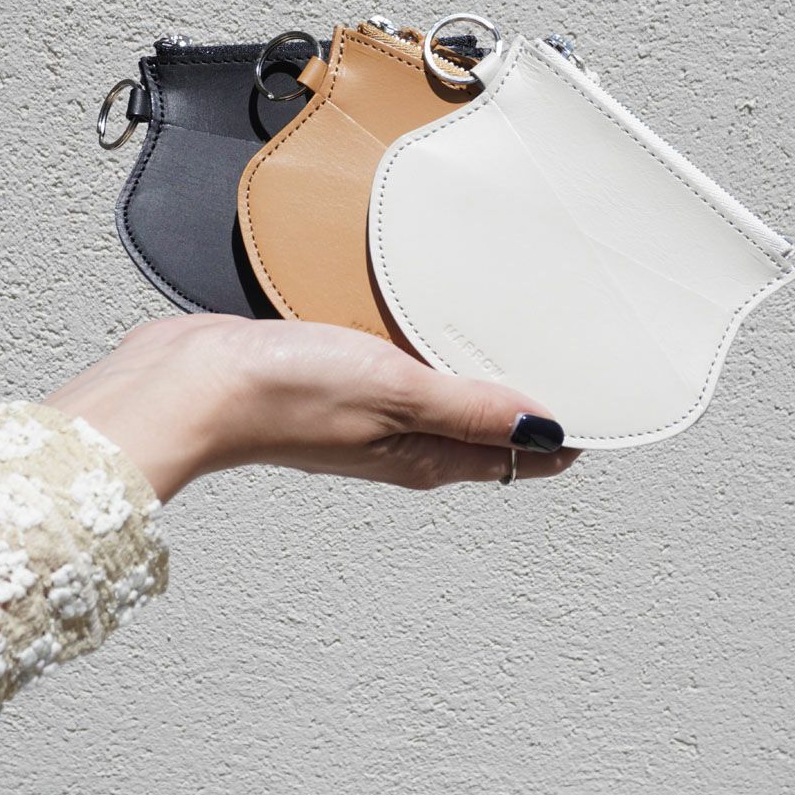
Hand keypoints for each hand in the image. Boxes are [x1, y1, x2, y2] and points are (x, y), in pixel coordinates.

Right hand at [44, 315, 580, 500]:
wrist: (190, 384)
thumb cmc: (285, 395)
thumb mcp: (397, 392)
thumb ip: (470, 409)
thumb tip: (547, 429)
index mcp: (425, 455)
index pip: (517, 457)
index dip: (562, 438)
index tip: (604, 415)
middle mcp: (402, 443)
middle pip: (486, 437)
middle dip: (532, 419)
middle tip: (576, 385)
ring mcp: (368, 416)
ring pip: (446, 408)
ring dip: (483, 391)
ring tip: (519, 364)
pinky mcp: (336, 385)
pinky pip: (403, 379)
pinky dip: (433, 363)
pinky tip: (434, 337)